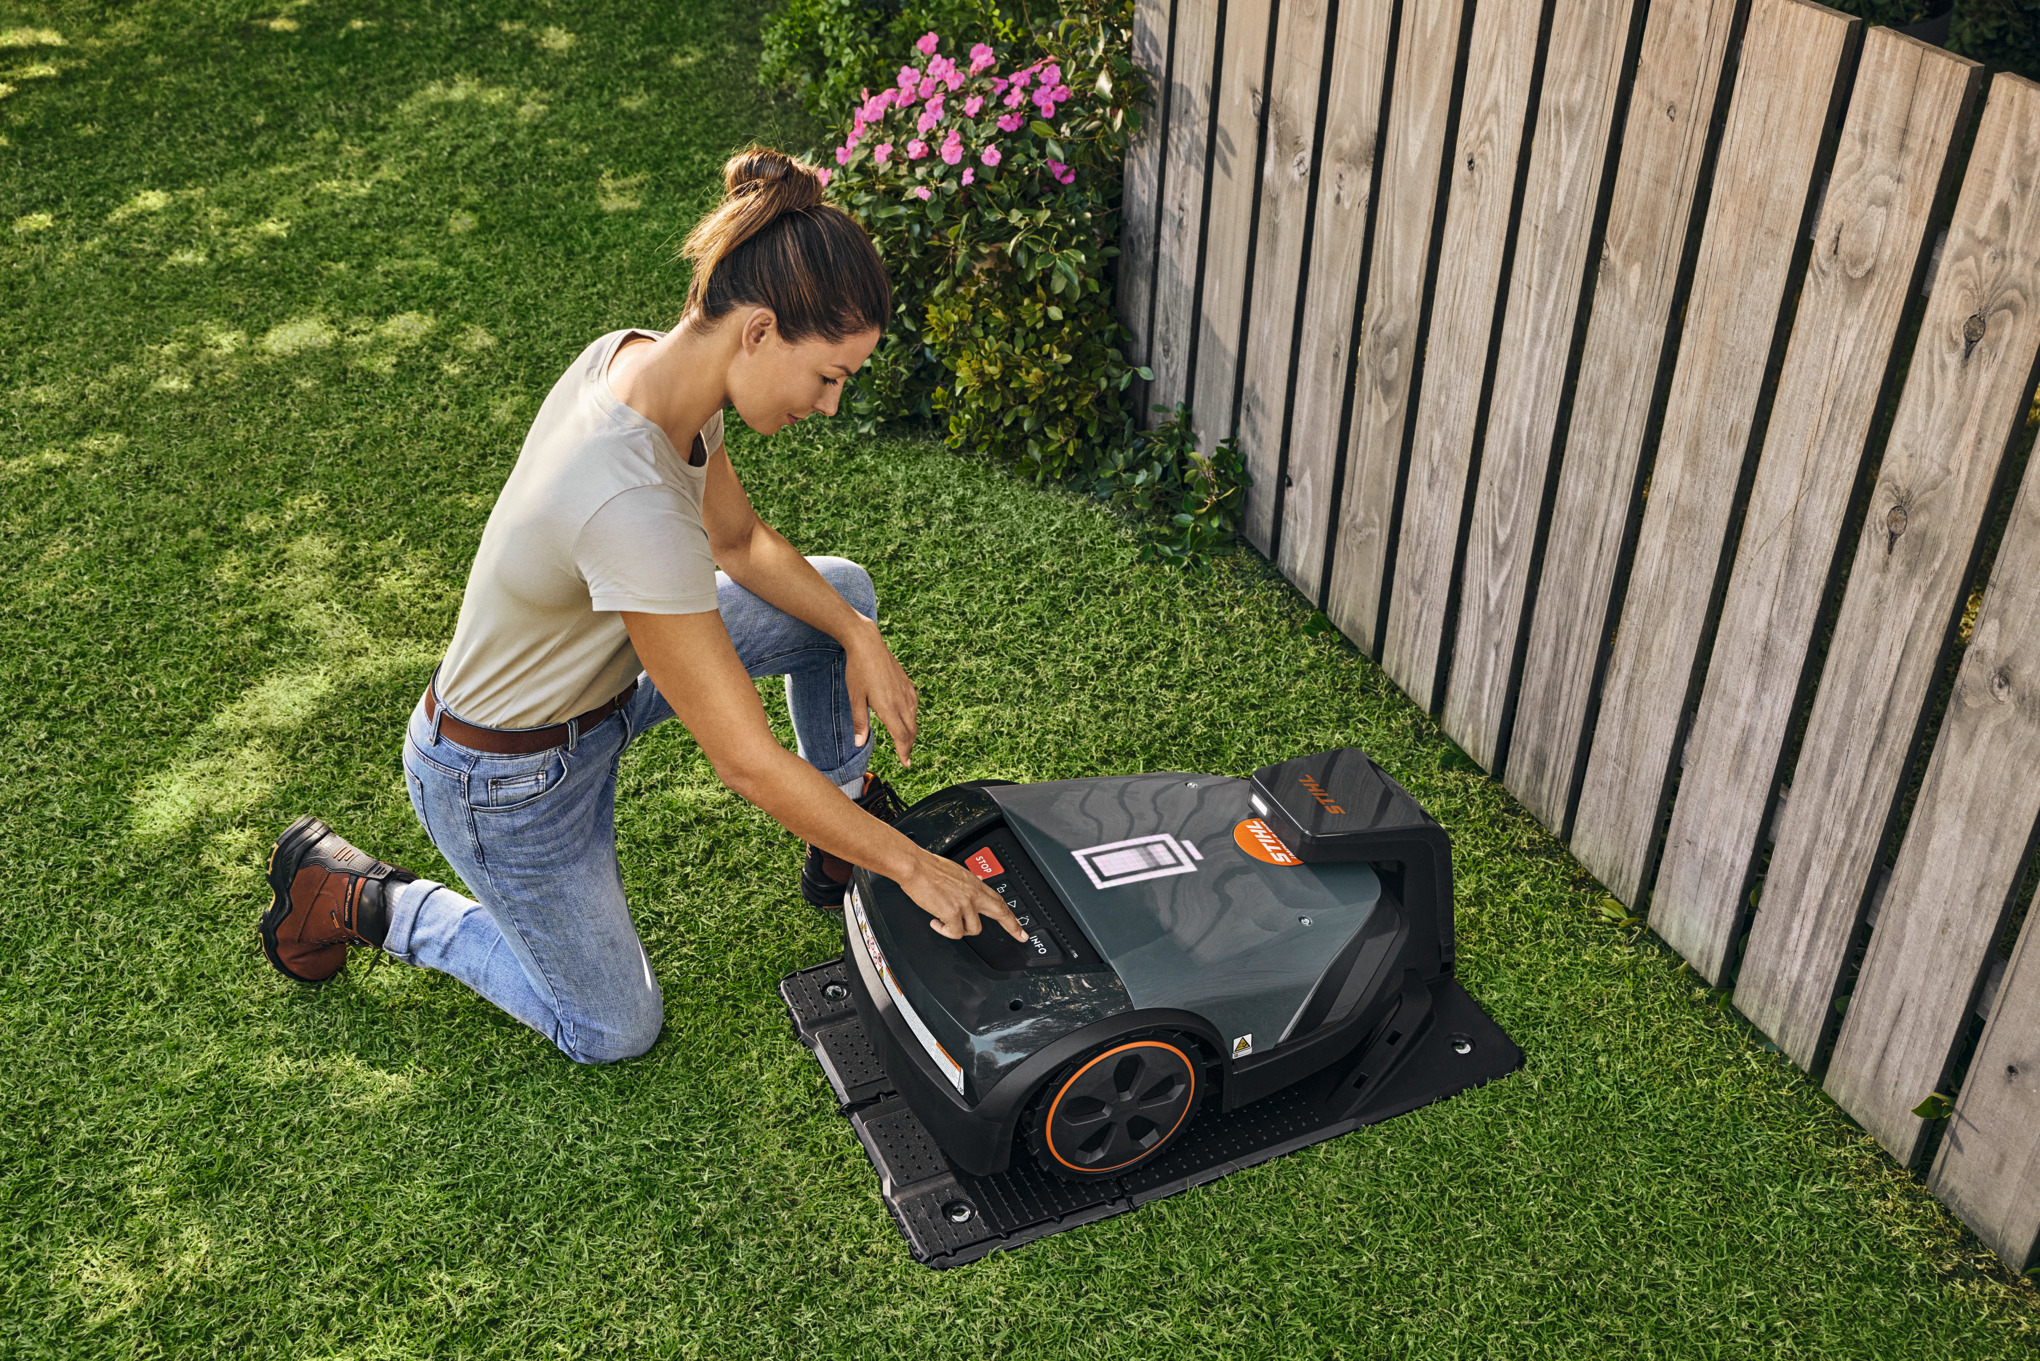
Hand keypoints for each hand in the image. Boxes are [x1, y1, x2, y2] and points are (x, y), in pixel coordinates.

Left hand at [843, 620, 918, 767]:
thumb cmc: (857, 670)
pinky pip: (914, 706)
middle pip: (910, 730)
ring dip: (911, 733)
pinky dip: (912, 718)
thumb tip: (859, 744)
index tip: (906, 763)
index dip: (904, 752)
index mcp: (888, 707)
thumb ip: (859, 722)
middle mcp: (901, 701)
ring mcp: (906, 691)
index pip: (901, 736)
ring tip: (905, 742)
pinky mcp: (907, 684)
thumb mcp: (855, 698)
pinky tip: (907, 719)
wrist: (867, 644)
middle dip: (908, 746)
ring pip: (914, 719)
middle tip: (905, 758)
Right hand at [899, 853, 1028, 940]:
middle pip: (1001, 912)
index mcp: (975, 884)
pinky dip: (944, 931)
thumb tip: (979, 881)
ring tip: (946, 922)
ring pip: (973, 930)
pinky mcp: (952, 913)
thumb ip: (970, 881)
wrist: (915, 866)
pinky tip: (936, 923)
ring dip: (959, 930)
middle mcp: (973, 893)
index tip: (1019, 925)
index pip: (999, 900)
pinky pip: (954, 933)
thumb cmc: (929, 868)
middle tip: (1020, 936)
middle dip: (1013, 926)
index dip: (1011, 915)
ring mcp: (965, 904)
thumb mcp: (957, 871)